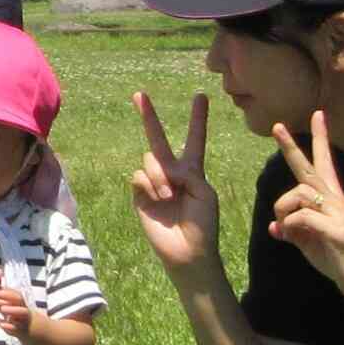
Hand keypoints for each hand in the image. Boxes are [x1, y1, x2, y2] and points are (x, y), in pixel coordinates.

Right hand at [128, 89, 222, 274]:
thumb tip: (160, 167)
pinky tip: (159, 199)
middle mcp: (171, 172)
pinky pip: (138, 175)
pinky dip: (150, 184)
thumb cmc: (203, 223)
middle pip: (158, 139)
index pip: (194, 139)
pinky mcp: (139, 195)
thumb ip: (186, 171)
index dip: (197, 119)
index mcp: (193, 170)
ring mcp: (153, 183)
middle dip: (149, 116)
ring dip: (160, 175)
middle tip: (140, 94)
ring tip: (169, 196)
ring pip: (150, 159)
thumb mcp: (204, 191)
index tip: (201, 96)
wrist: (187, 250)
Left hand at [267, 112, 343, 302]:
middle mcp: (335, 200)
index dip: (320, 139)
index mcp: (330, 200)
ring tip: (285, 227)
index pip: (323, 163)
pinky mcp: (337, 229)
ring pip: (298, 194)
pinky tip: (291, 236)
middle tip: (276, 126)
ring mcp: (338, 213)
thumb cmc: (339, 259)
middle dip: (290, 147)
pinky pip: (302, 217)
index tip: (318, 114)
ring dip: (283, 209)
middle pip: (309, 168)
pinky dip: (290, 226)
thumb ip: (293, 231)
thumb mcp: (310, 243)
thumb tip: (274, 227)